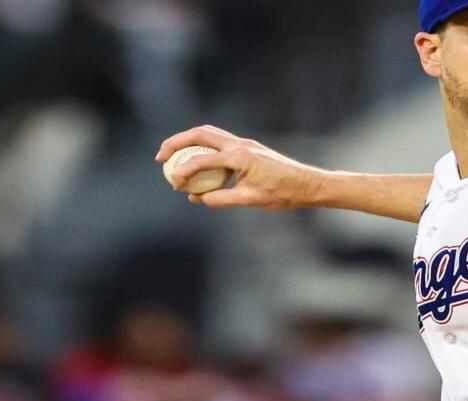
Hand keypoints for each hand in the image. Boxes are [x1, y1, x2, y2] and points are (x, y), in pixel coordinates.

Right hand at [155, 125, 325, 210]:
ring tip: (172, 156)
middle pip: (200, 134)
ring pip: (209, 134)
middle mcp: (240, 145)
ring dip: (188, 142)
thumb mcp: (250, 200)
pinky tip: (196, 162)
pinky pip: (219, 143)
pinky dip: (203, 148)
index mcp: (240, 156)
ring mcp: (244, 143)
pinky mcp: (248, 148)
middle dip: (176, 143)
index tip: (174, 182)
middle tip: (160, 157)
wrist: (307, 184)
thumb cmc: (283, 193)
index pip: (203, 159)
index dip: (184, 170)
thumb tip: (196, 198)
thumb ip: (221, 199)